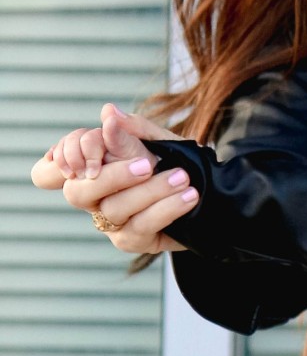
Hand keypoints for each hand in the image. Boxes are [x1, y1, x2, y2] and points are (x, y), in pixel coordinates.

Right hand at [32, 104, 197, 254]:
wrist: (211, 193)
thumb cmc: (174, 161)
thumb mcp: (156, 140)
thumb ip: (131, 131)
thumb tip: (108, 114)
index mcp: (89, 168)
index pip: (47, 172)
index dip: (60, 161)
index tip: (91, 150)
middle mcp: (92, 197)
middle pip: (77, 193)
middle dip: (112, 176)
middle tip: (148, 165)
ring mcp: (109, 222)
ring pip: (114, 208)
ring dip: (151, 190)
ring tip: (182, 177)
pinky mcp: (131, 241)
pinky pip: (142, 226)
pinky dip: (167, 207)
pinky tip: (187, 195)